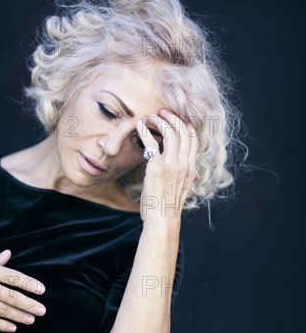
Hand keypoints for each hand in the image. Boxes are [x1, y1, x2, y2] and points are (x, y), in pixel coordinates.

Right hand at [0, 249, 45, 332]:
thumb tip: (8, 253)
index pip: (13, 277)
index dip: (29, 284)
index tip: (42, 290)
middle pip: (11, 297)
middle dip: (29, 304)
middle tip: (42, 310)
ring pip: (3, 310)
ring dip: (19, 316)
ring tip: (31, 319)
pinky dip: (2, 326)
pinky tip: (13, 327)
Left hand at [137, 109, 197, 224]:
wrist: (162, 220)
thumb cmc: (166, 206)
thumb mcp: (179, 186)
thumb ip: (178, 172)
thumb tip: (170, 162)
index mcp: (191, 168)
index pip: (193, 139)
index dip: (186, 124)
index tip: (177, 119)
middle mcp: (184, 164)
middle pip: (183, 131)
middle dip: (173, 118)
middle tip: (162, 113)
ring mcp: (172, 165)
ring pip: (170, 132)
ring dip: (160, 121)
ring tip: (150, 118)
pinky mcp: (157, 167)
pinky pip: (152, 142)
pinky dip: (145, 130)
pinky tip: (139, 126)